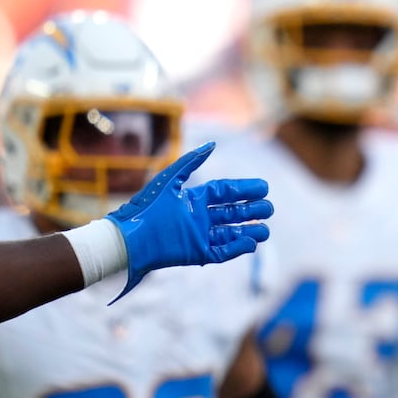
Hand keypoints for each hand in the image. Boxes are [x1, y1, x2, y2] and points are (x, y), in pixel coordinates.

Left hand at [104, 142, 273, 300]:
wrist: (128, 238)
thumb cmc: (145, 208)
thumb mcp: (169, 180)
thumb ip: (191, 162)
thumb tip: (212, 144)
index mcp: (193, 200)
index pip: (225, 193)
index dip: (244, 190)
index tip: (263, 188)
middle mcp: (199, 218)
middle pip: (232, 213)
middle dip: (252, 211)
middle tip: (269, 208)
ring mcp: (199, 236)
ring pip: (231, 233)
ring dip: (250, 231)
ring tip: (266, 230)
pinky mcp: (197, 254)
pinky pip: (222, 251)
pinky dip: (237, 248)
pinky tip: (251, 243)